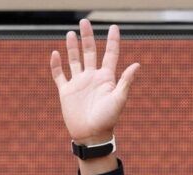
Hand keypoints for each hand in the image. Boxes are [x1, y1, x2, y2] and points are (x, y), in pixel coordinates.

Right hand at [50, 19, 139, 143]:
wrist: (91, 135)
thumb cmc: (108, 120)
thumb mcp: (119, 99)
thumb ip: (126, 81)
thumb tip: (137, 64)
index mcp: (106, 78)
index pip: (110, 55)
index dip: (112, 41)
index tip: (114, 27)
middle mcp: (92, 78)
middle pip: (90, 52)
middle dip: (87, 37)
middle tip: (84, 21)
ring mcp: (79, 83)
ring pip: (75, 60)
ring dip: (72, 47)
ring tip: (71, 33)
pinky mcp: (66, 91)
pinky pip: (59, 75)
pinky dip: (56, 64)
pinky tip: (55, 53)